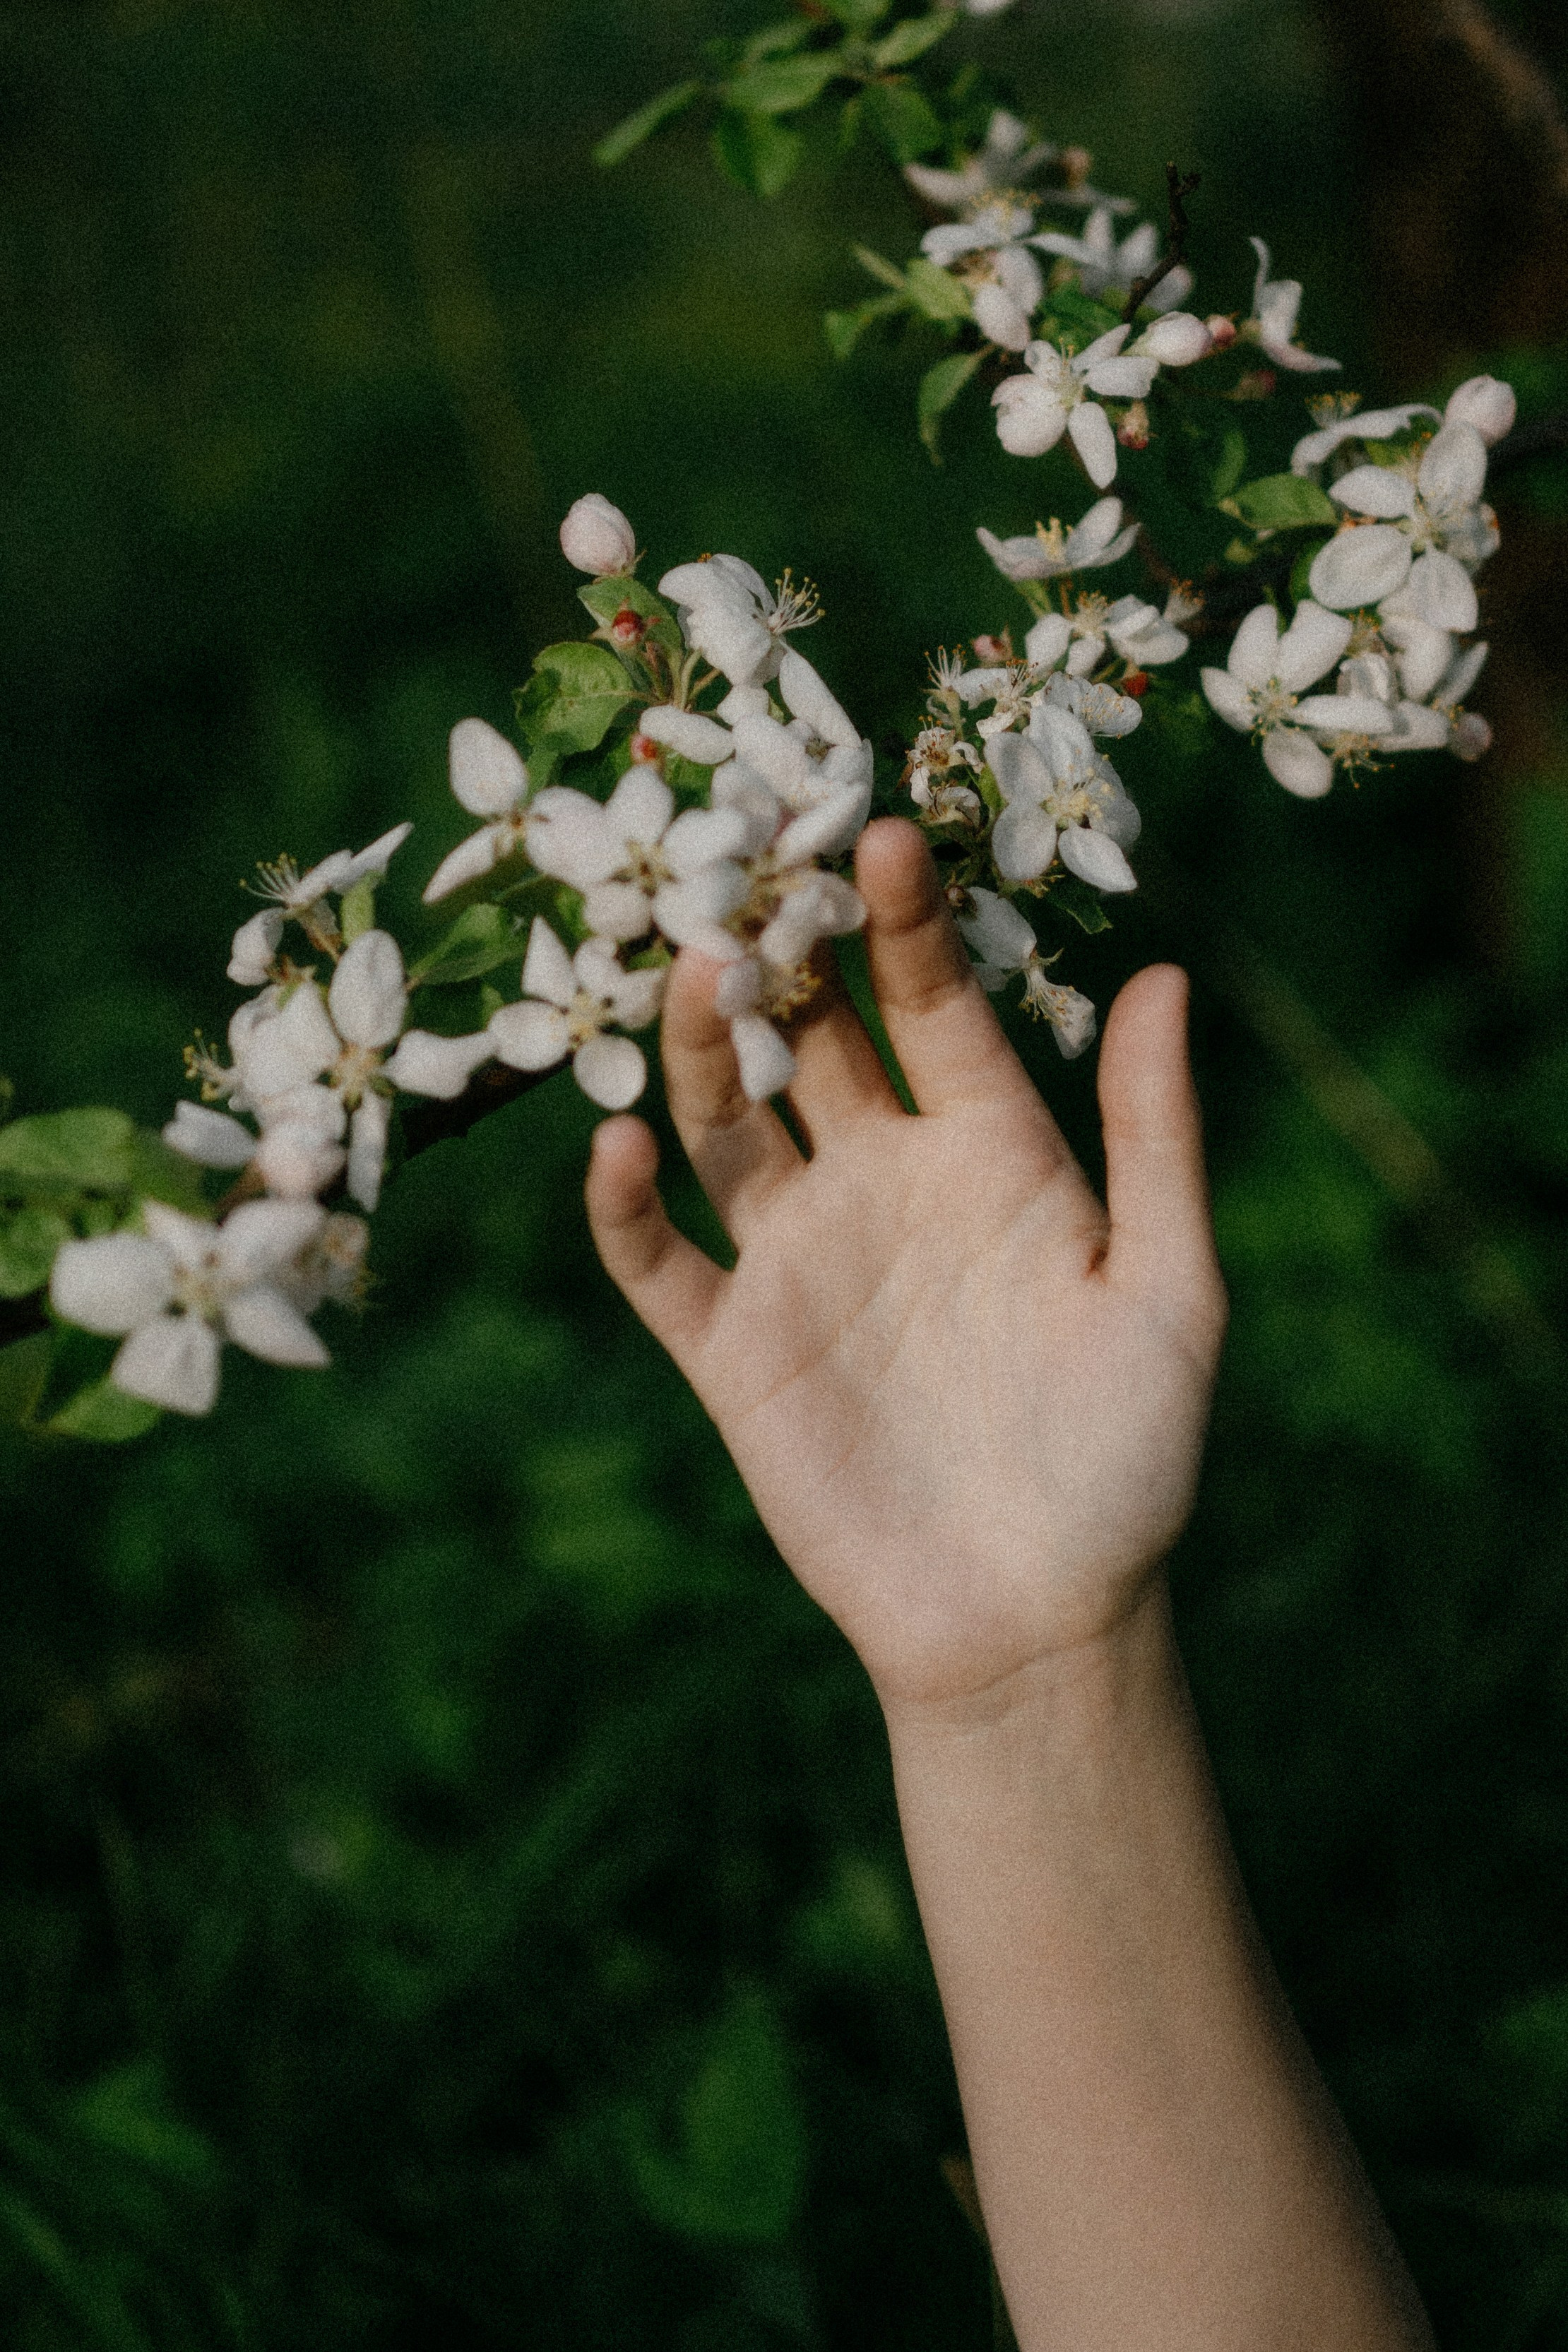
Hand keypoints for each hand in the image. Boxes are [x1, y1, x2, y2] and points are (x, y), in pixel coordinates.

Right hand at [585, 820, 1226, 1716]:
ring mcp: (799, 1260)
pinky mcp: (733, 1349)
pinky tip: (617, 1143)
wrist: (1035, 1618)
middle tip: (743, 863)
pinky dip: (628, 1205)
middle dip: (780, 954)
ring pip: (725, 1123)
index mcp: (990, 1153)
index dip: (904, 924)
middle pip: (813, 1038)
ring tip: (692, 972)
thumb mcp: (1167, 1289)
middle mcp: (883, 1182)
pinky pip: (660, 1261)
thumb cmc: (1127, 1457)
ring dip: (702, 1049)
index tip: (876, 833)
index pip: (933, 1006)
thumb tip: (1165, 973)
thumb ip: (1157, 1136)